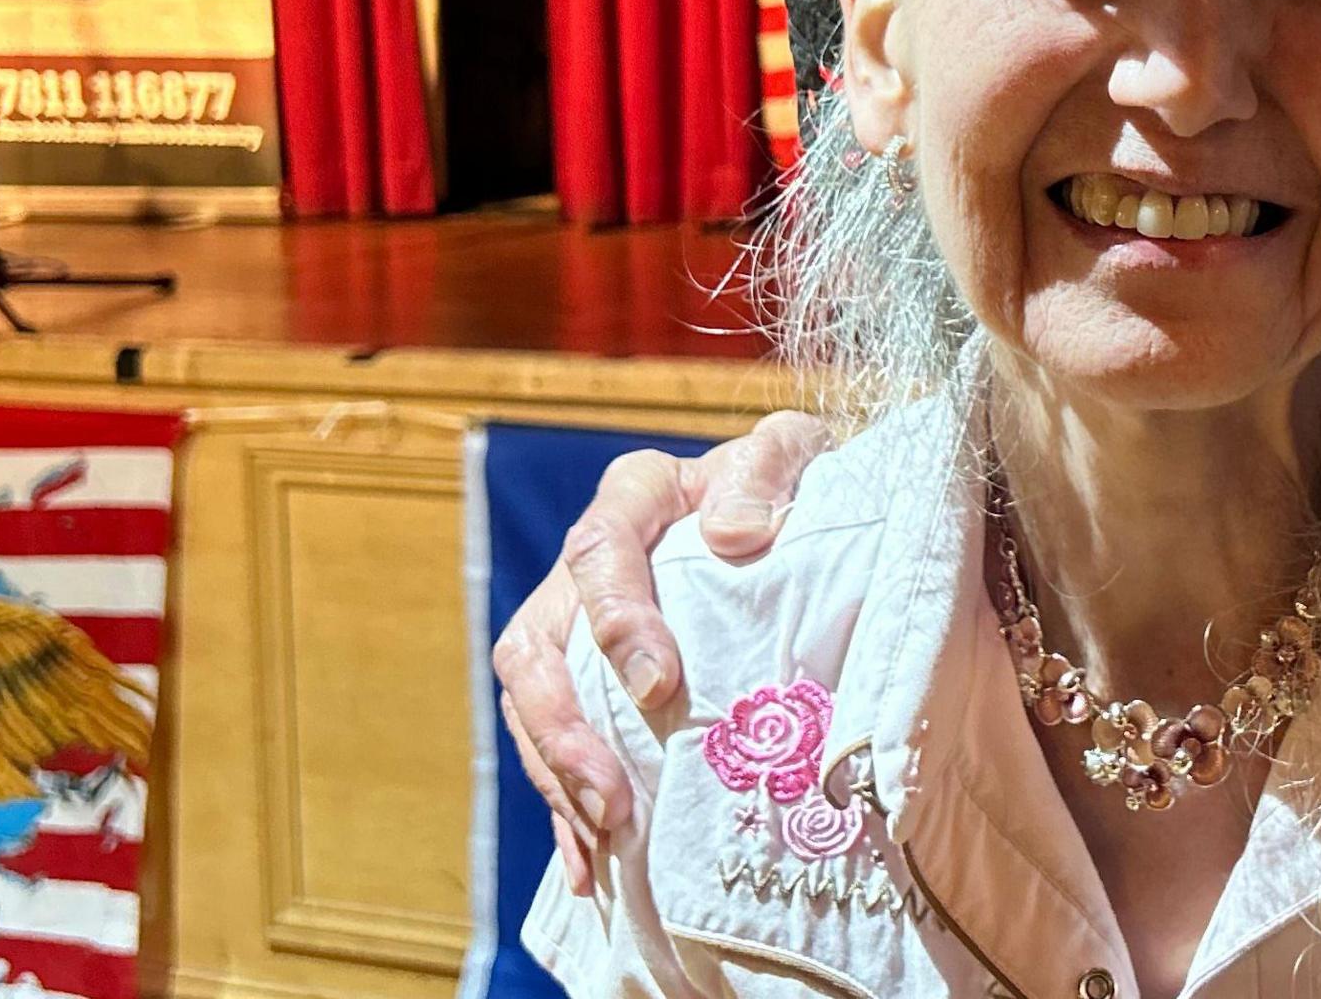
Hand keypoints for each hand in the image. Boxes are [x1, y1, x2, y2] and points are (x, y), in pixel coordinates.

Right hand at [492, 412, 832, 891]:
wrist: (788, 511)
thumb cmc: (787, 482)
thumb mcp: (790, 453)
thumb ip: (765, 470)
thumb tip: (735, 535)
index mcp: (634, 497)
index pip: (600, 550)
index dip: (616, 618)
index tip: (656, 684)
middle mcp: (587, 561)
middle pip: (537, 645)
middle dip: (565, 728)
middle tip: (611, 796)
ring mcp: (575, 625)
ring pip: (530, 702)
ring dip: (558, 774)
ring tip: (605, 835)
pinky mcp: (585, 682)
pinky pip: (552, 746)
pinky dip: (565, 807)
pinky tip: (591, 866)